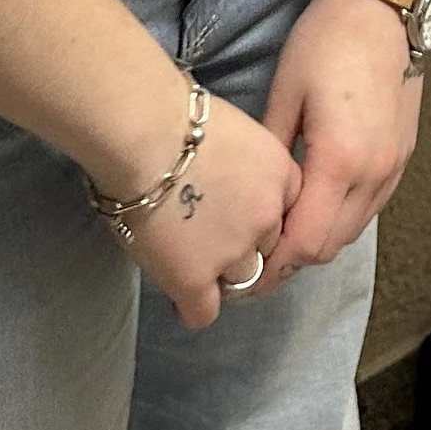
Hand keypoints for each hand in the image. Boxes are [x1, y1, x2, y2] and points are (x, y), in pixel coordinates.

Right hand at [121, 90, 301, 332]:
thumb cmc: (177, 116)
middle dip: (245, 244)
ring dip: (220, 273)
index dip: (262, 215)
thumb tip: (227, 177)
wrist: (145, 135)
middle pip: (268, 246)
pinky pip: (203, 313)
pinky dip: (192, 306)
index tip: (239, 215)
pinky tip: (179, 295)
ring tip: (191, 261)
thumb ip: (245, 163)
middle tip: (210, 234)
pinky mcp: (195, 279)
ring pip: (241, 279)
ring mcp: (234, 251)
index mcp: (280, 174)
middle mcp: (267, 217)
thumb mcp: (236, 130)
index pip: (286, 211)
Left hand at [259, 0, 423, 280]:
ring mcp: (394, 167)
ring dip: (317, 241)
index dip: (272, 269)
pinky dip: (340, 219)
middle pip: (329, 247)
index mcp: (340, 161)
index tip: (241, 277)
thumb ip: (271, 155)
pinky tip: (314, 204)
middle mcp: (374, 175)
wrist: (382, 5)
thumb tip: (253, 199)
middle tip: (253, 260)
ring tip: (280, 234)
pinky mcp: (402, 157)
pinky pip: (369, 208)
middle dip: (291, 263)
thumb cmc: (326, 42)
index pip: (304, 243)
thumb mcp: (284, 94)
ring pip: (351, 232)